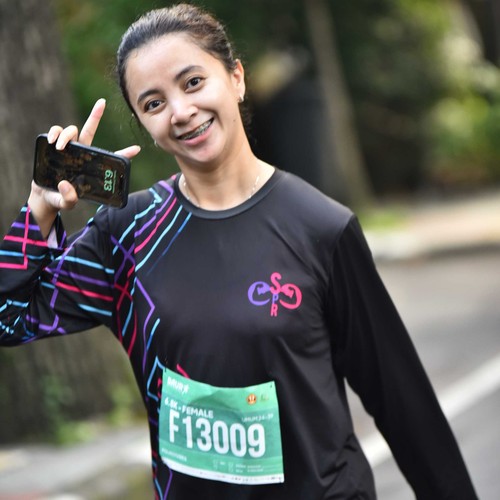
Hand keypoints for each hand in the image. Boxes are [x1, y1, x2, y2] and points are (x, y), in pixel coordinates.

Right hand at [29, 98, 140, 236]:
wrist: (43, 196)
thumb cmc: (60, 198)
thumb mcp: (67, 203)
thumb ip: (69, 199)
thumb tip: (66, 185)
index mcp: (91, 166)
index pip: (110, 158)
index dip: (124, 154)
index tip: (137, 148)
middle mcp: (81, 153)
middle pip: (89, 130)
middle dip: (96, 115)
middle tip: (102, 103)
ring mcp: (67, 148)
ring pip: (72, 130)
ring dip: (66, 134)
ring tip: (59, 146)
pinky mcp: (53, 146)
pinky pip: (55, 132)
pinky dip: (54, 132)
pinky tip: (51, 140)